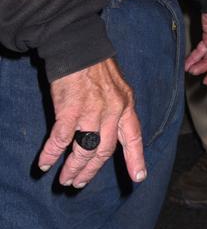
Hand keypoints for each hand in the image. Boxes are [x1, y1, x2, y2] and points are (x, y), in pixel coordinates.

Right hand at [38, 58, 144, 188]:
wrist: (78, 45)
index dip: (135, 158)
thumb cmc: (95, 65)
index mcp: (126, 104)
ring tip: (65, 179)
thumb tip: (110, 131)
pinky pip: (61, 140)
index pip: (134, 136)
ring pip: (84, 150)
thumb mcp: (117, 86)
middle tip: (80, 183)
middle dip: (92, 171)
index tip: (139, 177)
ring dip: (73, 168)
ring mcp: (92, 111)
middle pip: (104, 151)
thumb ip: (116, 108)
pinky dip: (52, 154)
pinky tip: (45, 163)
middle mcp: (112, 110)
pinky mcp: (70, 109)